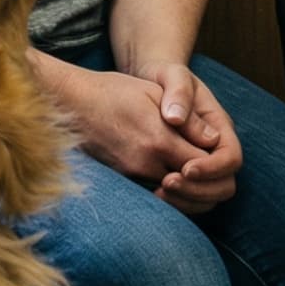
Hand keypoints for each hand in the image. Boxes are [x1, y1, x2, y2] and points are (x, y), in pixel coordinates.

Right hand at [43, 60, 206, 194]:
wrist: (70, 102)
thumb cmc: (113, 91)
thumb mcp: (155, 93)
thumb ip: (188, 119)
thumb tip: (214, 139)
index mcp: (159, 140)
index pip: (203, 165)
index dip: (215, 162)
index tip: (214, 151)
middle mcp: (146, 163)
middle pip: (191, 187)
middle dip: (205, 182)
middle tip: (211, 170)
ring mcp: (132, 175)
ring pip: (174, 194)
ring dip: (188, 188)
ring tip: (196, 174)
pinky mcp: (122, 179)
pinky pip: (153, 192)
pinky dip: (168, 189)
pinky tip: (174, 178)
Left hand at [129, 61, 242, 212]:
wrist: (150, 83)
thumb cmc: (163, 76)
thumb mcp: (171, 74)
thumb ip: (178, 92)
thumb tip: (176, 119)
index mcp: (220, 126)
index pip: (231, 157)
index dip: (212, 168)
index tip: (185, 168)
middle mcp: (215, 149)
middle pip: (224, 184)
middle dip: (199, 190)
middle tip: (166, 183)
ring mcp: (201, 164)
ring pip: (208, 197)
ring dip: (186, 200)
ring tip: (157, 191)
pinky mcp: (184, 175)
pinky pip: (190, 199)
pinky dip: (176, 203)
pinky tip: (152, 195)